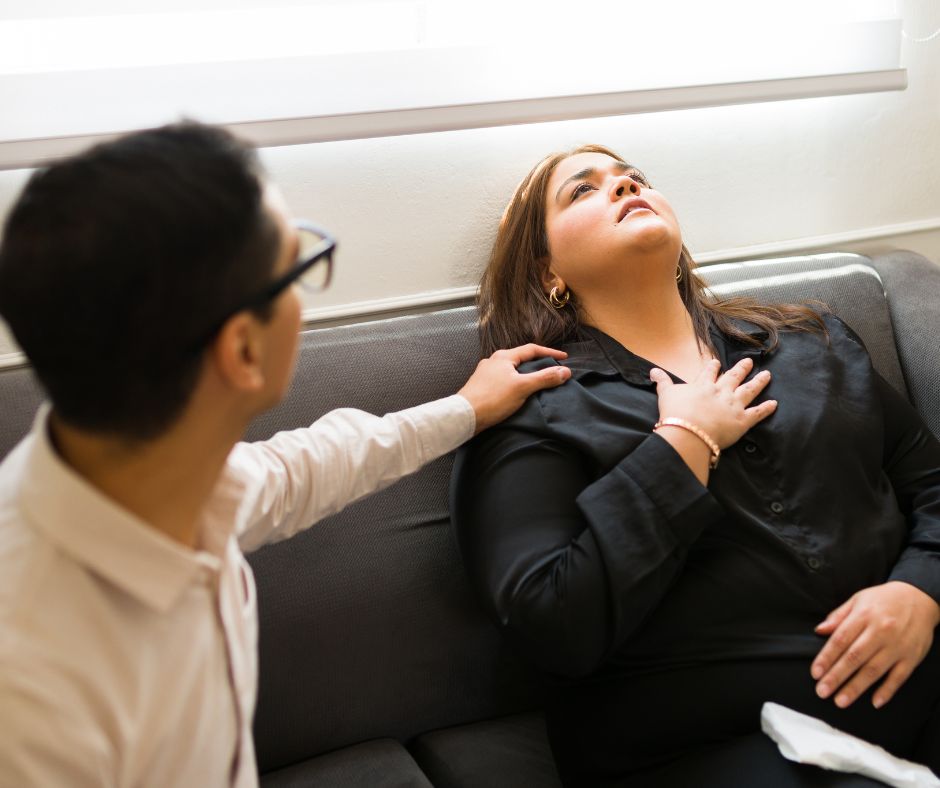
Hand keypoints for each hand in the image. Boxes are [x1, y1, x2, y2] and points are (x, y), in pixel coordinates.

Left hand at [459, 344, 569, 433]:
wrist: (464, 416)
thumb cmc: (492, 399)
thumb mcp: (522, 387)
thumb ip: (544, 378)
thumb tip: (565, 371)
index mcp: (504, 357)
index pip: (532, 350)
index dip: (550, 352)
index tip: (564, 358)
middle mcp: (493, 361)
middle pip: (521, 359)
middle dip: (537, 363)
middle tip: (552, 369)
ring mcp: (486, 374)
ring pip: (511, 370)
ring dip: (525, 374)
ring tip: (537, 382)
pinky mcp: (481, 386)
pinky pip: (504, 381)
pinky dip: (515, 383)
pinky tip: (518, 393)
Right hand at [650, 357, 776, 449]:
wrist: (688, 431)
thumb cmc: (676, 412)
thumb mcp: (666, 394)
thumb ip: (662, 381)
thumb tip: (653, 370)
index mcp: (704, 385)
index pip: (710, 372)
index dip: (714, 367)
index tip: (717, 362)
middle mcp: (721, 392)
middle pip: (734, 377)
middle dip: (742, 368)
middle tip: (749, 362)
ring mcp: (733, 405)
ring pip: (750, 390)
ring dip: (759, 382)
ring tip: (767, 375)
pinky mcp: (742, 421)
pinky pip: (757, 413)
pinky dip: (766, 409)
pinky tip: (774, 404)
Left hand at [812, 581, 939, 708]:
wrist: (919, 597)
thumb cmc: (883, 600)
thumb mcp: (858, 600)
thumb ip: (838, 616)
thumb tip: (819, 630)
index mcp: (863, 616)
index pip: (840, 640)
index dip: (826, 658)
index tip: (815, 673)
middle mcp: (880, 631)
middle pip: (854, 658)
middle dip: (836, 677)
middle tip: (822, 691)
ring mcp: (897, 646)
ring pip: (874, 670)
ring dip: (856, 687)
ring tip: (841, 701)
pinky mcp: (912, 657)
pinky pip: (899, 677)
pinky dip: (887, 690)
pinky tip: (875, 702)